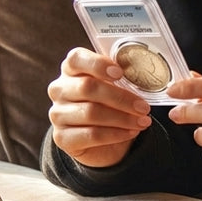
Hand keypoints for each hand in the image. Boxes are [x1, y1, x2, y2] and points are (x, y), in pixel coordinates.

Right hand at [47, 47, 151, 167]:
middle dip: (121, 98)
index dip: (98, 64)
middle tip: (144, 107)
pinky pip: (92, 135)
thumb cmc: (108, 104)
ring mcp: (57, 114)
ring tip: (143, 121)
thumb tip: (141, 75)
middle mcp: (59, 89)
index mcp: (70, 69)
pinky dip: (116, 134)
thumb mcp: (114, 87)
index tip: (120, 73)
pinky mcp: (61, 137)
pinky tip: (131, 132)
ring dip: (123, 118)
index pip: (76, 59)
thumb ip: (121, 78)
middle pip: (87, 87)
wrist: (101, 141)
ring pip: (91, 113)